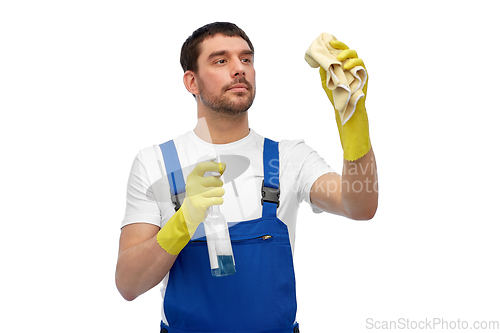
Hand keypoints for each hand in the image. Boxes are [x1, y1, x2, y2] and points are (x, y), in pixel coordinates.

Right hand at [157, 161, 225, 254]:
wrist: (189, 211)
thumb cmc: (197, 194)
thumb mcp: (200, 182)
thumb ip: (210, 174)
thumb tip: (223, 165)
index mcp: (192, 177)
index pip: (203, 166)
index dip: (214, 165)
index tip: (222, 166)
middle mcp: (192, 184)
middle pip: (215, 180)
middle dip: (220, 184)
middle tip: (215, 188)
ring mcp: (196, 194)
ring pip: (219, 190)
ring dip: (220, 193)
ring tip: (214, 195)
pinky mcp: (200, 204)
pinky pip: (218, 199)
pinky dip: (219, 200)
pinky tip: (214, 201)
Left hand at [319, 39, 370, 161]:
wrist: (345, 109)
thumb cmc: (337, 96)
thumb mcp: (327, 82)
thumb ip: (324, 71)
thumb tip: (319, 60)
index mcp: (343, 66)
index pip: (340, 53)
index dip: (335, 46)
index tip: (328, 42)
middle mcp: (351, 67)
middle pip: (349, 51)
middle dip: (341, 46)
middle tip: (332, 45)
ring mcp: (358, 70)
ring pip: (356, 55)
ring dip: (347, 54)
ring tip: (339, 57)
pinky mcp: (364, 76)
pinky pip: (361, 65)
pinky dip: (354, 63)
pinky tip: (346, 66)